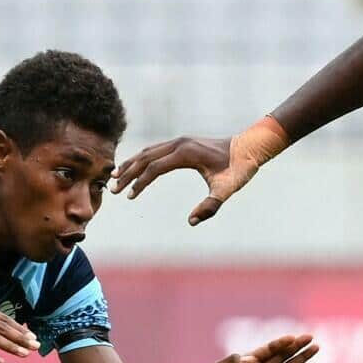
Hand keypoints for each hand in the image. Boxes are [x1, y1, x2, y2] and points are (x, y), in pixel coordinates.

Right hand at [113, 114, 290, 225]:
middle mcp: (179, 143)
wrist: (249, 147)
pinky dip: (142, 158)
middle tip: (112, 190)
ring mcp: (180, 141)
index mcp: (186, 153)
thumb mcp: (226, 190)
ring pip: (148, 151)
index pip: (155, 168)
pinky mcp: (182, 143)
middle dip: (127, 173)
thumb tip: (191, 221)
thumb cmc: (239, 169)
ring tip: (115, 178)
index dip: (140, 183)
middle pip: (145, 157)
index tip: (130, 197)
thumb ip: (210, 206)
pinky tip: (134, 168)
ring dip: (131, 164)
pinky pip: (155, 150)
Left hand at [192, 333, 318, 362]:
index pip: (268, 349)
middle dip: (296, 347)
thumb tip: (251, 360)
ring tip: (314, 350)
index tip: (293, 337)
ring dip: (300, 361)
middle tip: (311, 337)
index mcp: (248, 362)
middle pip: (281, 356)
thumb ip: (231, 362)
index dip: (280, 343)